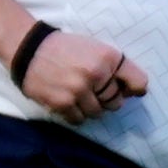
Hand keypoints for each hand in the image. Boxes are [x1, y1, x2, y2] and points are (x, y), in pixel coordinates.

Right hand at [14, 26, 144, 121]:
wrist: (28, 48)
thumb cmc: (65, 49)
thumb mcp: (95, 48)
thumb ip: (115, 68)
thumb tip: (137, 92)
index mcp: (108, 57)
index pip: (139, 82)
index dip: (132, 88)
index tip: (125, 89)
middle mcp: (97, 74)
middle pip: (116, 102)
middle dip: (106, 99)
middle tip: (91, 90)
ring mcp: (79, 90)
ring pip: (97, 113)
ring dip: (89, 107)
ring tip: (77, 94)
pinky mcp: (63, 103)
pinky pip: (78, 120)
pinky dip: (74, 114)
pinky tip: (67, 100)